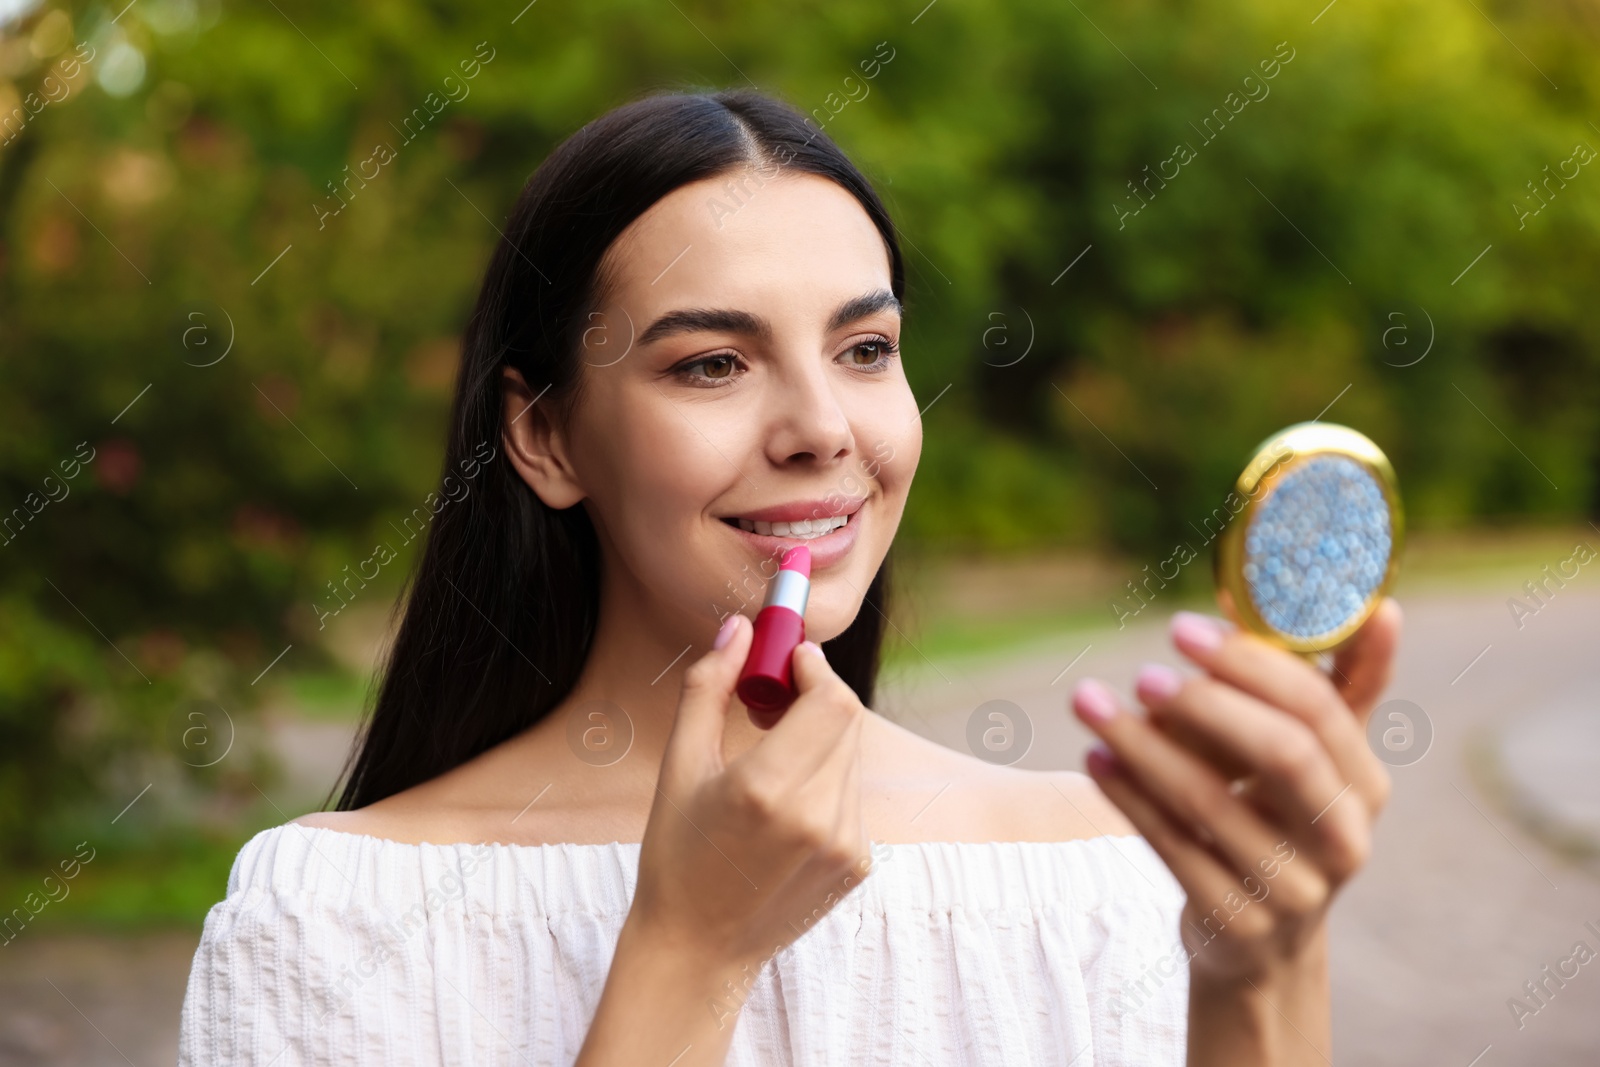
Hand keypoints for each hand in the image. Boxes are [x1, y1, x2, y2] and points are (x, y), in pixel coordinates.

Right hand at [628, 613, 872, 972]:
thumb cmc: (678, 853)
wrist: (698, 949)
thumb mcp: (680, 765)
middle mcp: (815, 817)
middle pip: (847, 720)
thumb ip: (709, 687)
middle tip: (774, 697)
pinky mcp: (858, 864)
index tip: (790, 658)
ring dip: (820, 739)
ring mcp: (844, 845)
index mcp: (765, 789)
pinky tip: (785, 806)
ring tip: (771, 758)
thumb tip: (739, 627)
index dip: (816, 668)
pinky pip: (852, 794)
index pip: (831, 700)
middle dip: (816, 695)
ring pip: (851, 755)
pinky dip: (826, 781)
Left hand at [1071, 599, 1400, 982]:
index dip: (1252, 663)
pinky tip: (1094, 756)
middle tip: (1144, 673)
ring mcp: (1293, 889)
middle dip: (1208, 705)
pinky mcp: (1237, 923)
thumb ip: (1332, 682)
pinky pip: (1173, 848)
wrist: (1262, 945)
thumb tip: (1357, 598)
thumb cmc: (1279, 821)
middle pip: (1284, 756)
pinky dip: (1128, 796)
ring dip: (1141, 745)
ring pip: (1210, 804)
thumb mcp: (1314, 760)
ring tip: (1089, 701)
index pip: (1320, 709)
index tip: (1184, 629)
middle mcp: (1343, 839)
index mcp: (1366, 785)